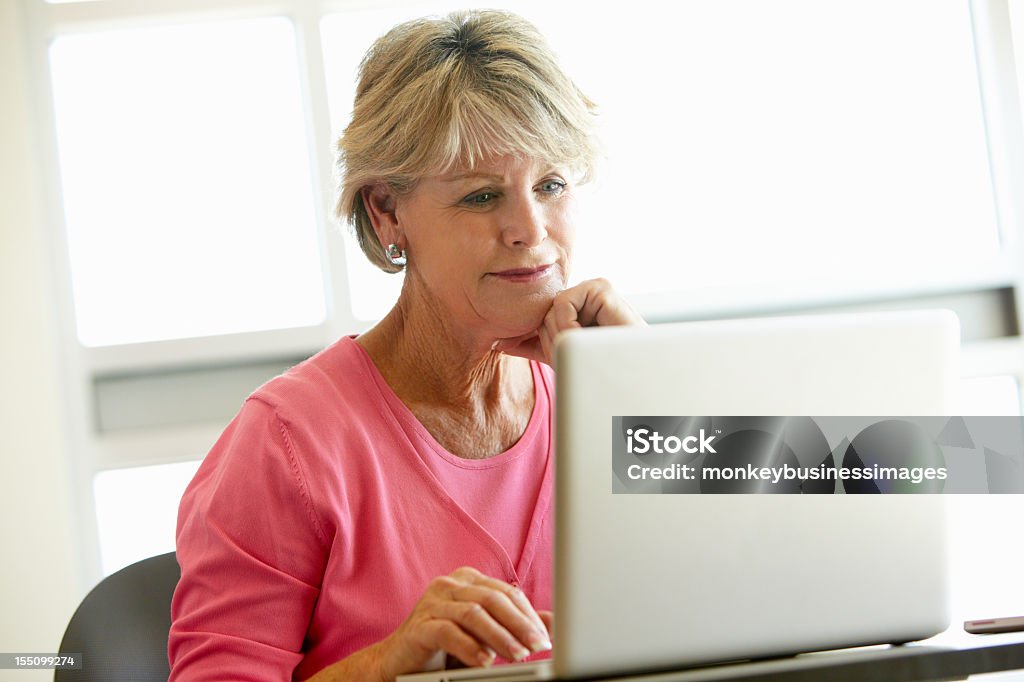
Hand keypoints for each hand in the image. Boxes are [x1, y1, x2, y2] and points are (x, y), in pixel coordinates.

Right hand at [374, 567, 552, 678]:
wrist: (398, 662)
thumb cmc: (444, 646)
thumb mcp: (484, 634)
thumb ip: (512, 625)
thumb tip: (550, 623)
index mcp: (469, 581)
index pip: (507, 593)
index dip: (528, 615)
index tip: (546, 637)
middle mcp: (450, 585)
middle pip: (493, 599)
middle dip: (519, 623)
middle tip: (538, 645)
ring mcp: (432, 602)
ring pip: (474, 613)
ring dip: (500, 636)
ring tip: (518, 654)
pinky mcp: (419, 625)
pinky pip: (447, 631)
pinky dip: (469, 646)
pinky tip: (484, 660)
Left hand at [494, 278, 644, 364]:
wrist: (635, 377)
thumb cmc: (605, 369)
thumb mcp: (561, 358)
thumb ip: (533, 347)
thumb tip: (498, 343)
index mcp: (579, 307)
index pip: (543, 319)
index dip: (548, 343)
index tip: (567, 358)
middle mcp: (586, 295)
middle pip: (543, 314)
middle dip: (554, 341)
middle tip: (579, 355)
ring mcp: (595, 289)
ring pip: (550, 309)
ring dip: (563, 336)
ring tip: (587, 347)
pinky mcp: (602, 287)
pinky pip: (562, 303)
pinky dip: (569, 325)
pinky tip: (588, 336)